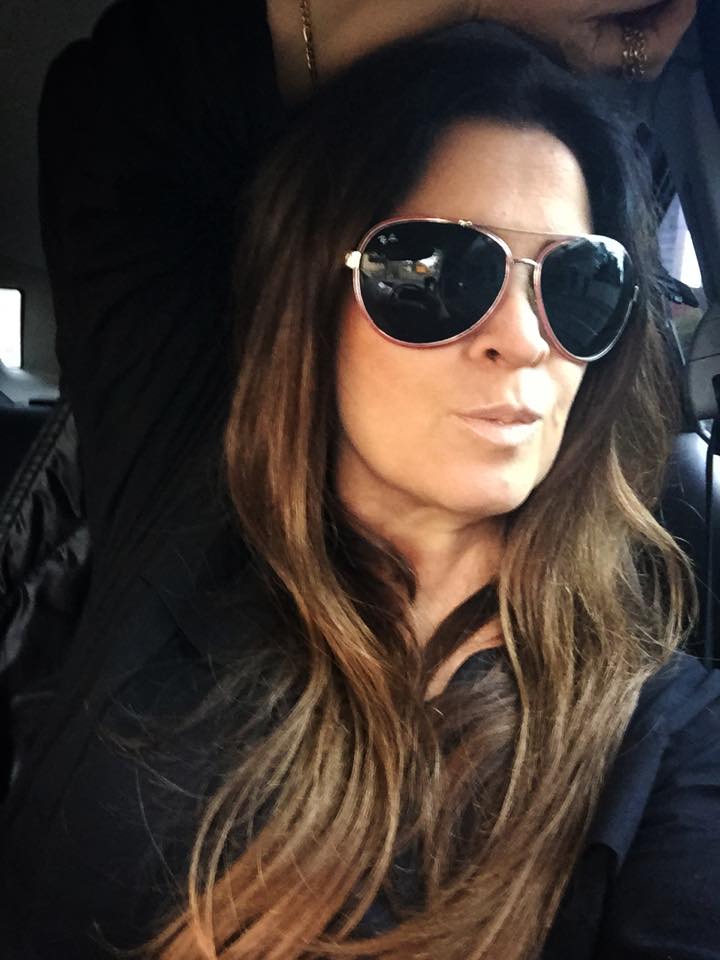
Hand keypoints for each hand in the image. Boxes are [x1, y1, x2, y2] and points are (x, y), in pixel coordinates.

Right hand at [469, 0, 696, 77]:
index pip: (652, 53)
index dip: (678, 21)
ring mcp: (578, 42)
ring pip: (631, 34)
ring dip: (648, 10)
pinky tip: (631, 0)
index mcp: (594, 58)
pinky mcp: (570, 25)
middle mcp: (589, 58)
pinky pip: (612, 23)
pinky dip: (629, 9)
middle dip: (666, 18)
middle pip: (645, 49)